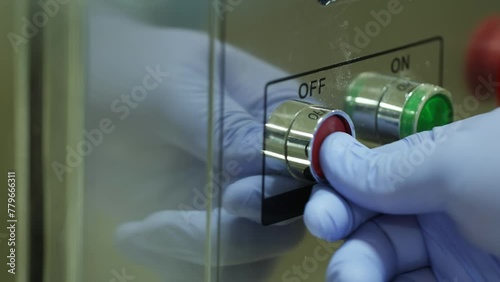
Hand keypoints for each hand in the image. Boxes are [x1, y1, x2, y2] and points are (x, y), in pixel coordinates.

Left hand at [88, 8, 304, 280]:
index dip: (288, 191)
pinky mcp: (203, 228)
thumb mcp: (172, 88)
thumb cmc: (126, 70)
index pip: (312, 162)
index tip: (233, 200)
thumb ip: (223, 125)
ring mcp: (234, 201)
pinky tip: (134, 237)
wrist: (82, 97)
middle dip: (234, 237)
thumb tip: (266, 167)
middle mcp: (263, 163)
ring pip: (255, 259)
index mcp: (271, 114)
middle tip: (166, 223)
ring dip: (201, 257)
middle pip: (286, 224)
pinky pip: (216, 269)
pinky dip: (178, 266)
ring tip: (140, 231)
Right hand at [304, 109, 499, 280]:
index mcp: (437, 169)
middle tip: (348, 274)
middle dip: (353, 255)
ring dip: (363, 276)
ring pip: (387, 270)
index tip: (323, 220)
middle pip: (373, 235)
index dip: (339, 201)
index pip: (368, 186)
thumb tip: (330, 152)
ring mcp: (456, 258)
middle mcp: (442, 214)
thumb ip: (390, 168)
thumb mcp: (460, 166)